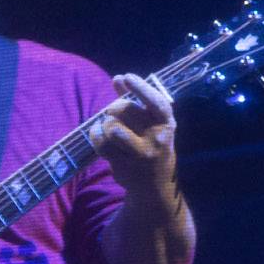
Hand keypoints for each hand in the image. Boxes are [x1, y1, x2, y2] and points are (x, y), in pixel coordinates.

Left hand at [89, 73, 179, 201]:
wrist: (155, 186)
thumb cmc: (151, 146)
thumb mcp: (151, 124)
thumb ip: (135, 100)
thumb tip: (118, 78)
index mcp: (167, 124)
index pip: (156, 102)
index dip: (141, 87)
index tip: (126, 77)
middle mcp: (158, 138)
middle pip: (126, 110)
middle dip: (113, 108)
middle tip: (113, 113)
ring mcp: (142, 154)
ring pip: (112, 127)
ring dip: (105, 124)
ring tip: (108, 127)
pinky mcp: (126, 165)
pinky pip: (102, 143)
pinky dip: (96, 135)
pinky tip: (98, 134)